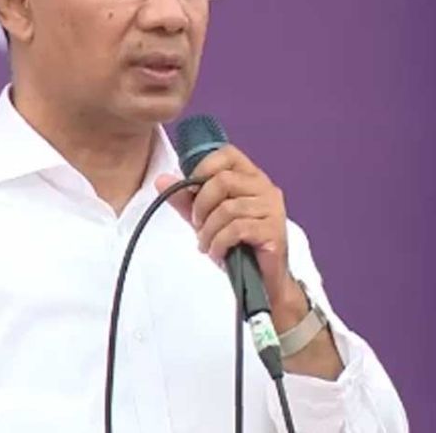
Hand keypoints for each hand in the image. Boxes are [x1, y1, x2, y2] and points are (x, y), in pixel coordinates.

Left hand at [153, 144, 296, 305]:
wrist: (261, 281)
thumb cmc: (236, 245)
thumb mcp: (205, 219)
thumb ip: (185, 199)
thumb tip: (162, 180)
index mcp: (250, 177)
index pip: (227, 154)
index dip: (204, 168)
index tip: (191, 192)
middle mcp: (265, 187)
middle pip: (223, 180)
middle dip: (201, 205)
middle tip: (198, 226)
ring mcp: (272, 208)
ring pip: (228, 208)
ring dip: (209, 230)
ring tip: (207, 244)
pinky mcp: (273, 231)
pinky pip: (237, 229)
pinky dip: (220, 243)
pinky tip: (218, 253)